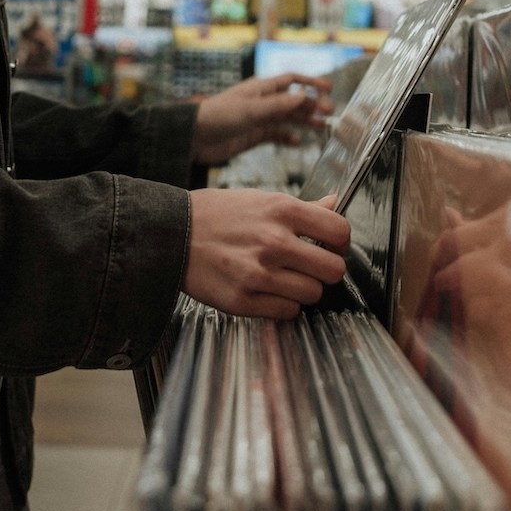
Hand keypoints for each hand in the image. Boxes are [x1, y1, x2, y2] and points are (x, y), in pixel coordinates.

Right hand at [183, 190, 349, 318]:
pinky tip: (268, 289)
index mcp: (281, 210)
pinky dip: (283, 304)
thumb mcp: (260, 199)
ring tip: (284, 277)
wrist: (171, 232)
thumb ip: (301, 207)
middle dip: (325, 269)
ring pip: (313, 294)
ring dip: (303, 288)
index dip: (340, 241)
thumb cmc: (216, 214)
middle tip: (310, 265)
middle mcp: (274, 242)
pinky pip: (288, 312)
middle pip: (334, 270)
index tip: (330, 245)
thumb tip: (333, 204)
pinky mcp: (243, 301)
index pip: (340, 231)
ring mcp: (259, 274)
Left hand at [192, 73, 333, 164]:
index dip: (310, 82)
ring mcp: (259, 119)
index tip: (328, 88)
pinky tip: (296, 142)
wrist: (195, 138)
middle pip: (293, 101)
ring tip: (321, 127)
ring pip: (288, 118)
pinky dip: (287, 137)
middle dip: (311, 105)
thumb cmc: (217, 116)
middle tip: (329, 113)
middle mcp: (262, 102)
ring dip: (304, 121)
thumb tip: (303, 97)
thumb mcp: (250, 110)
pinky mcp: (254, 135)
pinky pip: (276, 134)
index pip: (291, 81)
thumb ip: (277, 105)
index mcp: (261, 89)